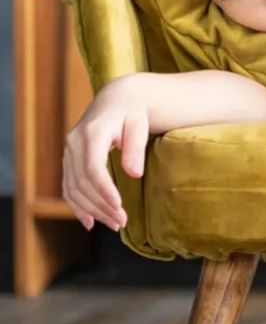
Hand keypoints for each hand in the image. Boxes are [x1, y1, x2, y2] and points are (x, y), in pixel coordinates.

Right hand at [62, 78, 148, 230]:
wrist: (116, 99)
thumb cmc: (132, 111)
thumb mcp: (139, 125)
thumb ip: (135, 148)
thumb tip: (134, 173)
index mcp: (91, 133)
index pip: (92, 168)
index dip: (103, 190)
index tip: (118, 207)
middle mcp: (74, 143)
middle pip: (82, 182)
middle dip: (101, 205)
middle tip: (122, 222)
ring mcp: (68, 152)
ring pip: (73, 188)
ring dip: (92, 210)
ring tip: (114, 224)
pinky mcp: (69, 159)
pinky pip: (68, 186)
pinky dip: (76, 205)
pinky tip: (89, 222)